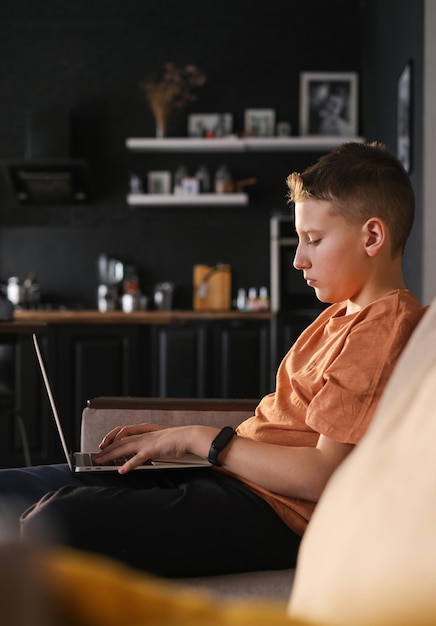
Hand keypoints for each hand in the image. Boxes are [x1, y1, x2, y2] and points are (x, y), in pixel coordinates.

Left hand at [94, 423, 217, 473]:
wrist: (190, 436)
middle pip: (119, 440)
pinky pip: (138, 458)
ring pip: (123, 448)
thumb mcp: (161, 439)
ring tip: (100, 461)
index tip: (104, 443)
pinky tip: (122, 470)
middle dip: (106, 448)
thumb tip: (145, 450)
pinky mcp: (153, 450)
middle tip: (96, 456)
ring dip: (110, 455)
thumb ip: (152, 443)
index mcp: (146, 430)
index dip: (111, 437)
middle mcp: (144, 434)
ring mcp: (147, 442)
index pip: (123, 431)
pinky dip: (128, 464)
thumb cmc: (179, 439)